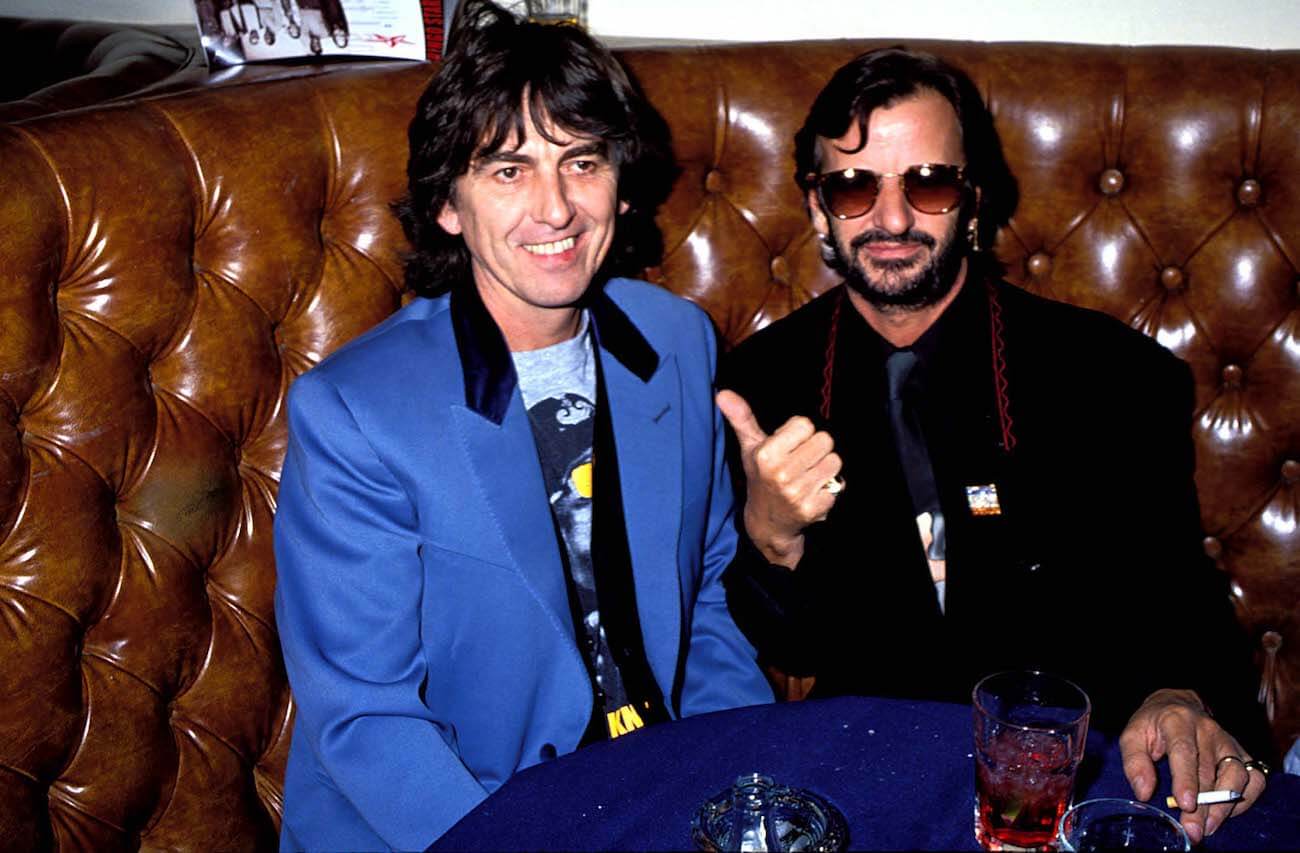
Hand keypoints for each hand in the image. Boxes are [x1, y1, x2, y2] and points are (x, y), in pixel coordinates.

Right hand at [716, 390, 841, 568]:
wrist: (767, 522)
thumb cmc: (761, 476)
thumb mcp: (749, 447)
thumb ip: (741, 418)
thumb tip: (722, 393)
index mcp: (766, 454)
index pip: (805, 424)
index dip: (800, 434)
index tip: (789, 446)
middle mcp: (781, 473)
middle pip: (824, 440)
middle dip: (815, 449)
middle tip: (801, 461)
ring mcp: (798, 493)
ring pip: (834, 461)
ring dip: (825, 467)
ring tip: (808, 475)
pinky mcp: (814, 508)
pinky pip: (838, 484)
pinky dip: (829, 488)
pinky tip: (812, 493)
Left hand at [1120, 688, 1266, 843]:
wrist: (1177, 705)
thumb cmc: (1152, 725)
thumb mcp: (1132, 736)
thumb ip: (1134, 762)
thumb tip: (1144, 792)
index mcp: (1178, 721)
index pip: (1185, 750)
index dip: (1186, 779)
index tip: (1184, 804)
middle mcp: (1208, 729)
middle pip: (1210, 770)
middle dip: (1202, 804)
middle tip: (1193, 829)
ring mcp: (1228, 741)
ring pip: (1237, 775)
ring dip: (1225, 804)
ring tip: (1208, 825)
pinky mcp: (1242, 753)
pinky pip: (1254, 779)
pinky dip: (1245, 799)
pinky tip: (1227, 812)